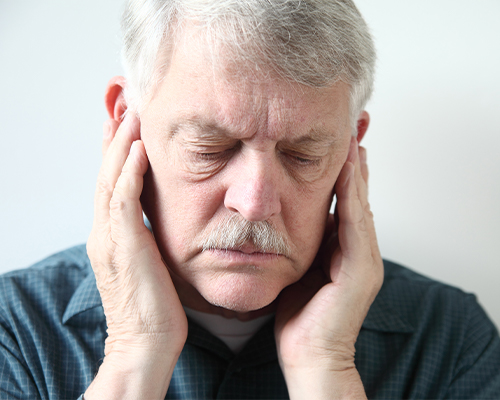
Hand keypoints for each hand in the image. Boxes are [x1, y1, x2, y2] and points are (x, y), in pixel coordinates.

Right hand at [85, 114, 186, 399]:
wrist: (145, 343)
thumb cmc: (154, 308)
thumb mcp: (149, 264)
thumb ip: (147, 238)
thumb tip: (159, 221)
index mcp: (111, 236)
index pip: (111, 183)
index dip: (116, 152)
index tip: (126, 125)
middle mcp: (104, 232)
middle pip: (106, 174)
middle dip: (114, 138)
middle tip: (123, 105)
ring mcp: (109, 238)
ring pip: (110, 180)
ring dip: (120, 144)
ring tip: (130, 113)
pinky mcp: (123, 246)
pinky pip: (122, 200)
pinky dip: (128, 171)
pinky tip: (137, 148)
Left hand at [275, 137, 382, 398]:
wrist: (309, 355)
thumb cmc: (298, 316)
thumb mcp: (296, 270)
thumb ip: (297, 244)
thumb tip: (279, 218)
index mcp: (342, 249)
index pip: (343, 200)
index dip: (342, 170)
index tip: (337, 140)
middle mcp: (358, 249)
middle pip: (357, 195)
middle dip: (355, 160)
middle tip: (354, 125)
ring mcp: (364, 259)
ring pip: (360, 203)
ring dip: (356, 170)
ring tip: (353, 137)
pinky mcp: (362, 270)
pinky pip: (355, 223)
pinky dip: (351, 195)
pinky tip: (347, 170)